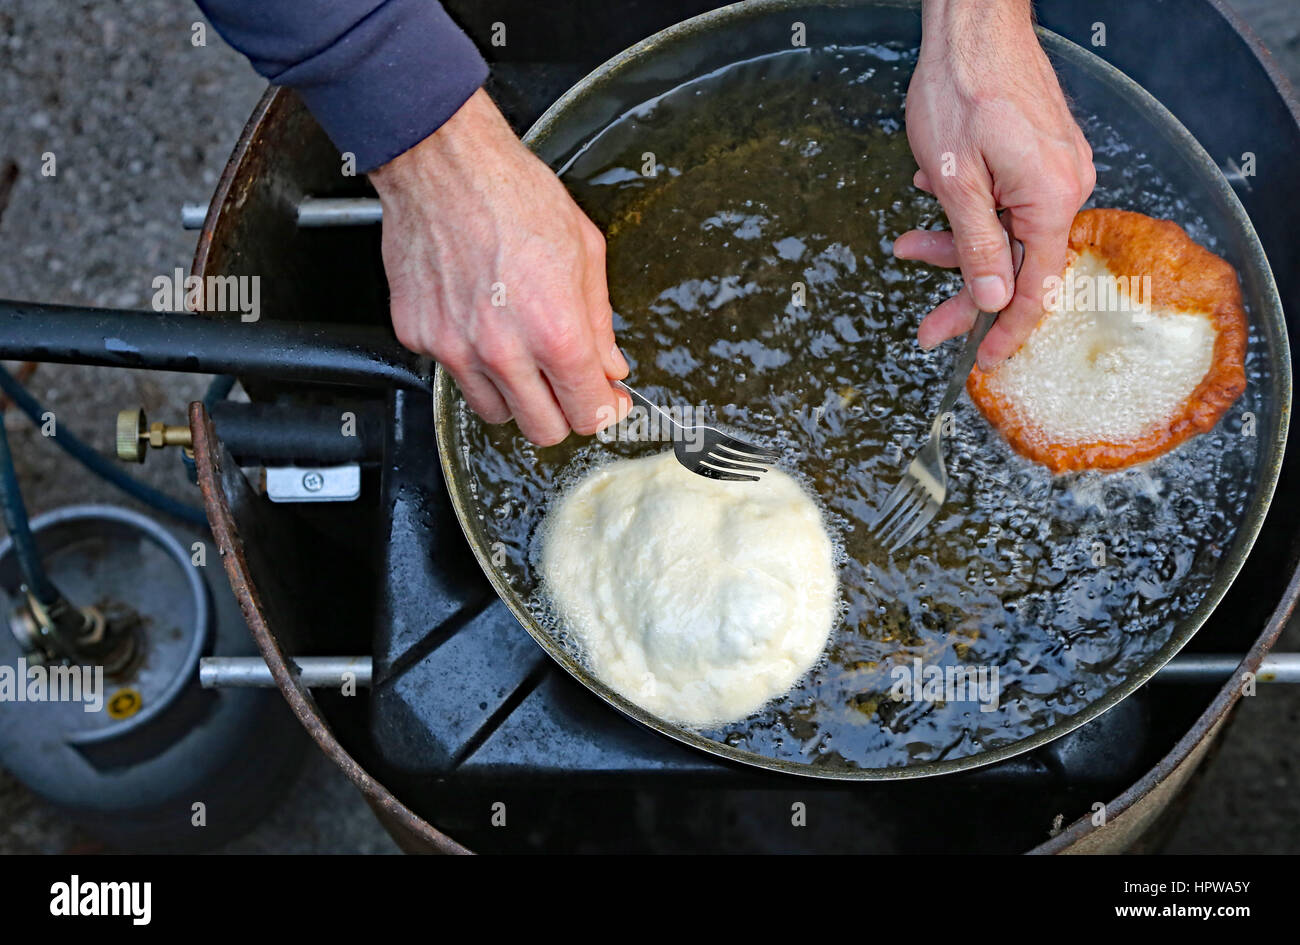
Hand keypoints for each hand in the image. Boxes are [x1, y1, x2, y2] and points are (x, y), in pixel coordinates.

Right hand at [369, 88, 629, 444]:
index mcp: (555, 332)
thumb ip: (600, 323)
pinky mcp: (419, 337)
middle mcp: (503, 351)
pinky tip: (478, 320)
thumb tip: (609, 366)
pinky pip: (453, 373)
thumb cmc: (512, 194)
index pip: (588, 415)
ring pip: (494, 412)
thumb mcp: (585, 253)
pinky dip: (470, 359)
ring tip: (521, 353)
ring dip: (515, 395)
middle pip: (542, 431)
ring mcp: (455, 349)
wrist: (443, 164)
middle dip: (562, 413)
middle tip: (566, 386)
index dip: (604, 411)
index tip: (605, 402)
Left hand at [894, 0, 1095, 368]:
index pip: (1035, 286)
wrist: (972, 23)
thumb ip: (976, 247)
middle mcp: (1067, 185)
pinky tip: (934, 188)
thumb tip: (994, 300)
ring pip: (1004, 228)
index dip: (1006, 329)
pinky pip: (1007, 197)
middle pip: (1015, 260)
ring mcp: (1057, 166)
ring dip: (954, 239)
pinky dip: (969, 205)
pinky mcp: (1041, 152)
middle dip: (962, 286)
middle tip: (924, 324)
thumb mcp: (956, 183)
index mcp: (1052, 199)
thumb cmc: (961, 91)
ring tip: (906, 242)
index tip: (982, 358)